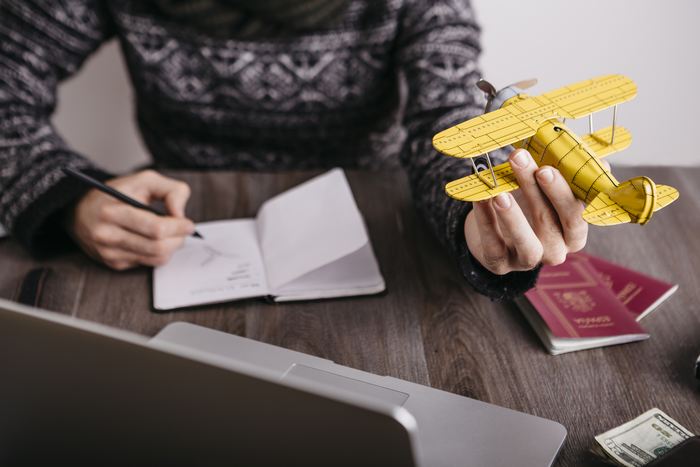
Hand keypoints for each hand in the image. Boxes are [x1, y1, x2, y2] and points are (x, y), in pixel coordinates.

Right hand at [67, 170, 194, 269]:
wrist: (81, 211)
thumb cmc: (118, 193)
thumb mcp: (144, 180)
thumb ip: (171, 191)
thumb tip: (181, 215)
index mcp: (112, 212)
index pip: (155, 229)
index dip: (178, 227)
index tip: (189, 223)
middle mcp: (107, 236)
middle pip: (158, 247)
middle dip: (178, 239)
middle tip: (184, 230)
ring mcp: (109, 253)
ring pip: (155, 258)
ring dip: (172, 247)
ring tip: (172, 234)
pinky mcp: (113, 264)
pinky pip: (147, 263)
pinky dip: (158, 253)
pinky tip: (154, 240)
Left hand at [464, 149, 588, 274]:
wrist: (492, 233)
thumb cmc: (526, 205)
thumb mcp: (546, 191)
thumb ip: (566, 175)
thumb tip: (600, 161)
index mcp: (574, 233)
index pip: (575, 214)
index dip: (562, 192)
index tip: (547, 168)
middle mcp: (556, 250)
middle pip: (550, 222)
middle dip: (535, 190)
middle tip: (520, 162)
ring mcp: (528, 260)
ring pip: (526, 242)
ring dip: (513, 217)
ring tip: (500, 194)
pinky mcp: (500, 264)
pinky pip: (493, 244)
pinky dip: (485, 220)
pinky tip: (480, 199)